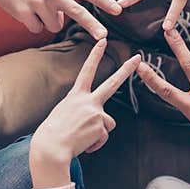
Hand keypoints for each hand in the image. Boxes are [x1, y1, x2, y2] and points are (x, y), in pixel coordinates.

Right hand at [0, 0, 120, 38]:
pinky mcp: (24, 12)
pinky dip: (32, 24)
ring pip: (54, 26)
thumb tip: (63, 20)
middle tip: (104, 36)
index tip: (118, 10)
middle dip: (92, 25)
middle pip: (78, 12)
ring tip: (34, 6)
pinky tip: (23, 10)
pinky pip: (36, 28)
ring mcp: (38, 2)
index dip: (104, 1)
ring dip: (47, 22)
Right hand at [30, 40, 140, 186]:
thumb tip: (95, 121)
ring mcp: (96, 112)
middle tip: (138, 57)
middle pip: (112, 83)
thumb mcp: (64, 114)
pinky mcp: (101, 126)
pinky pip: (103, 137)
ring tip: (81, 138)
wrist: (51, 148)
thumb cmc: (53, 133)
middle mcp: (88, 100)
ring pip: (108, 123)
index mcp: (76, 95)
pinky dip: (95, 144)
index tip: (103, 41)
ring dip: (98, 133)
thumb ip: (81, 111)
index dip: (95, 55)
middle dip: (126, 70)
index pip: (87, 70)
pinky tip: (84, 145)